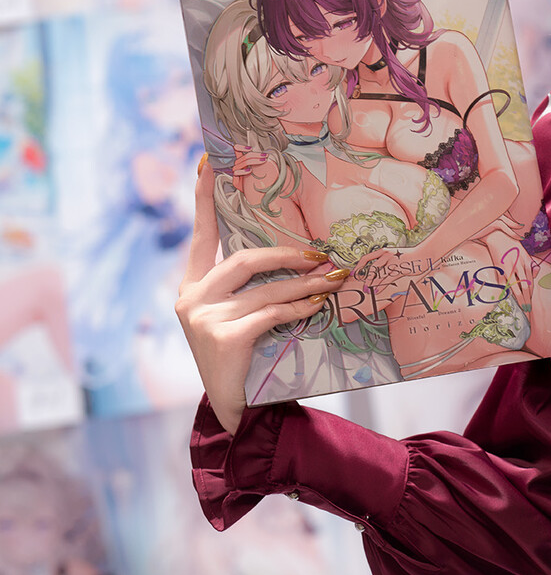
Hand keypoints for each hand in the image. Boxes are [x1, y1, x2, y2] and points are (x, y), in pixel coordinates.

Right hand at [176, 159, 343, 433]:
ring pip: (265, 288)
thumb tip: (298, 255)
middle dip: (287, 255)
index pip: (200, 235)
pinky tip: (320, 304)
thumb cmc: (245, 361)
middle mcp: (191, 298)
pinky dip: (300, 307)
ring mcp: (204, 318)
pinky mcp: (224, 337)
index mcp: (192, 287)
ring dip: (306, 283)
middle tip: (322, 255)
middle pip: (244, 259)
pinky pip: (272, 313)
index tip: (210, 161)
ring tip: (335, 280)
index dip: (205, 198)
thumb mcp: (241, 319)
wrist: (237, 412)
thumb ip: (251, 290)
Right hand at [230, 144, 280, 193]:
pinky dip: (243, 171)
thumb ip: (261, 161)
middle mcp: (238, 166)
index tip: (250, 148)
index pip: (237, 150)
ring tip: (263, 161)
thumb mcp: (262, 170)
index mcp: (242, 161)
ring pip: (240, 163)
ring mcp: (237, 173)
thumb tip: (269, 155)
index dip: (241, 147)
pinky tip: (250, 171)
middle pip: (244, 156)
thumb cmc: (260, 181)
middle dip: (256, 155)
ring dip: (253, 161)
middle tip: (265, 156)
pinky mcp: (236, 181)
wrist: (258, 196)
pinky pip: (236, 173)